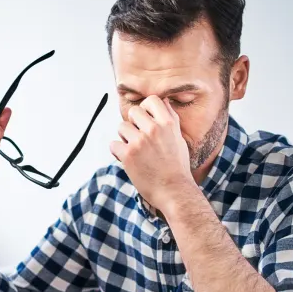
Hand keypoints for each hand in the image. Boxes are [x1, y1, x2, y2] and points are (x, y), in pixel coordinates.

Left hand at [110, 95, 193, 210]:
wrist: (174, 191)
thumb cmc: (177, 167)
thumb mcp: (179, 139)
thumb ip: (170, 119)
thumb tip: (164, 102)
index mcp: (168, 123)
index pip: (151, 100)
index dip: (146, 109)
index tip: (146, 120)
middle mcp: (153, 129)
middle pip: (133, 112)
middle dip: (133, 124)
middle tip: (139, 138)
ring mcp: (140, 141)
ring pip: (121, 127)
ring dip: (125, 138)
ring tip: (135, 151)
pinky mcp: (128, 155)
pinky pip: (113, 144)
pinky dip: (118, 152)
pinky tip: (128, 160)